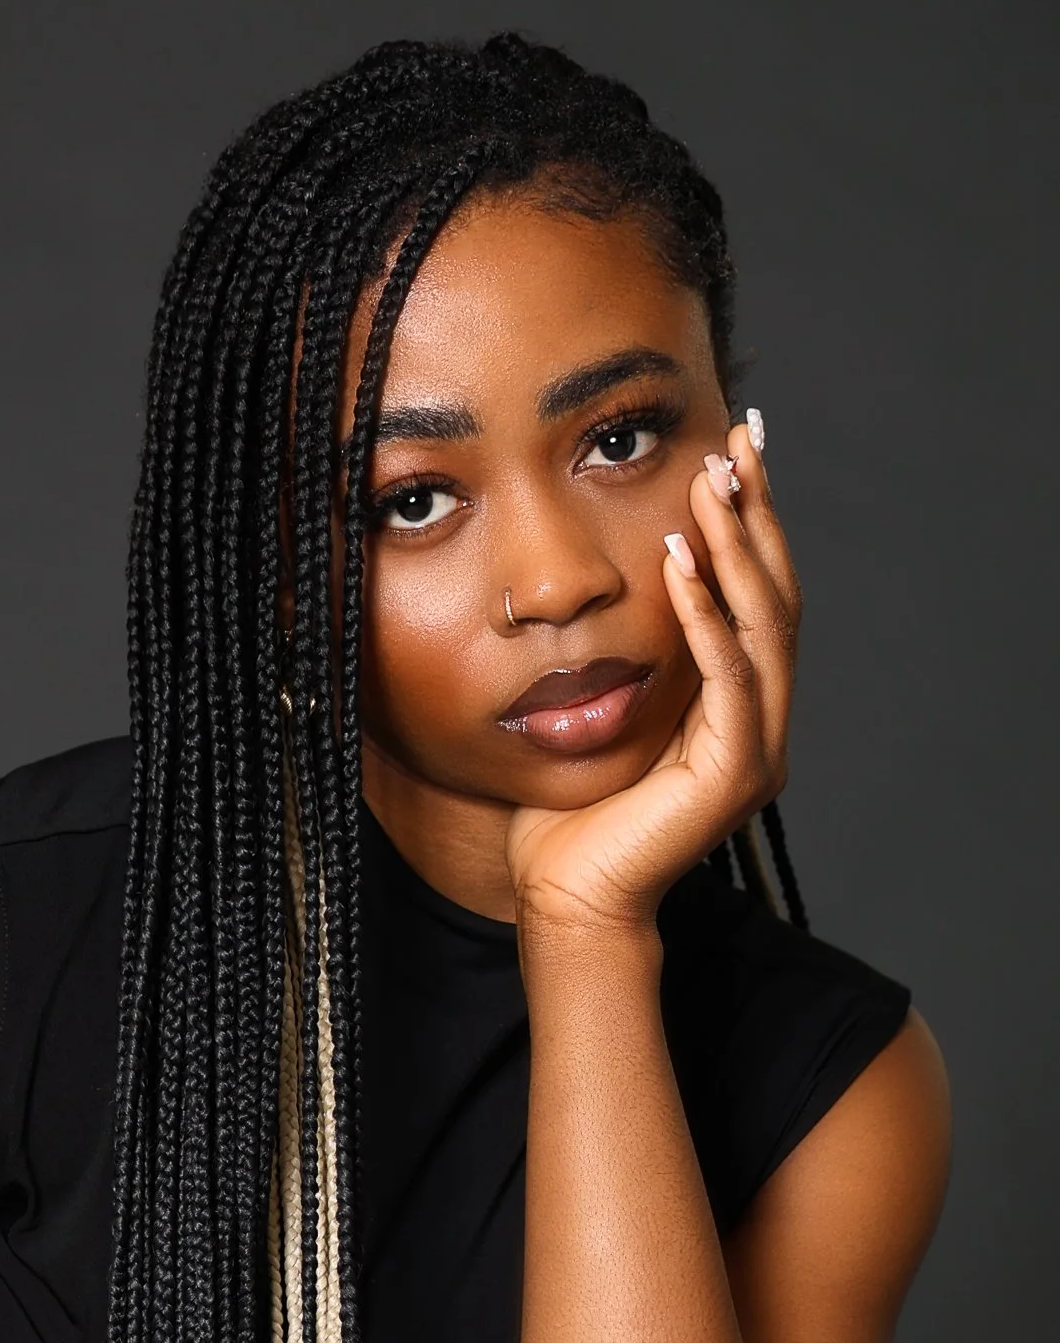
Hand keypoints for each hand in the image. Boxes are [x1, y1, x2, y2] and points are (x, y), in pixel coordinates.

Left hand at [508, 419, 799, 937]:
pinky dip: (706, 614)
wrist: (564, 901)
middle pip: (778, 597)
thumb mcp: (600, 708)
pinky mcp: (733, 775)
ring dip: (737, 549)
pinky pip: (728, 676)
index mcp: (737, 708)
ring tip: (711, 485)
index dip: (752, 522)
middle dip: (758, 514)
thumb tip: (611, 573)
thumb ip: (626, 651)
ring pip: (764, 628)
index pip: (757, 596)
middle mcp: (760, 724)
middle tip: (742, 440)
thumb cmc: (568, 815)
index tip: (735, 451)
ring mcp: (755, 750)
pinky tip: (681, 561)